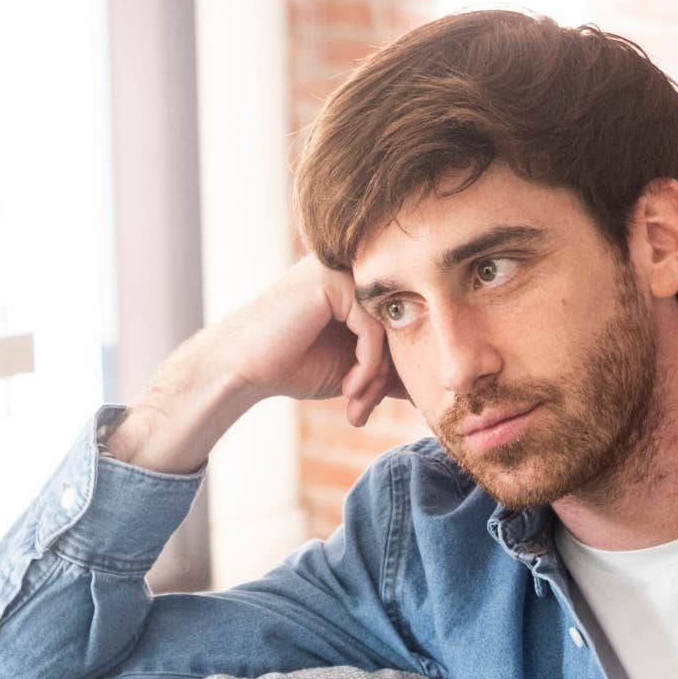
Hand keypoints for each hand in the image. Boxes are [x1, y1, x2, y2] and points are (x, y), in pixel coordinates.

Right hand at [109, 256, 406, 473]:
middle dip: (389, 376)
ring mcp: (341, 268)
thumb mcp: (355, 368)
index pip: (404, 320)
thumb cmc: (293, 365)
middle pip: (402, 322)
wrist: (241, 369)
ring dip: (377, 376)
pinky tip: (348, 390)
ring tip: (356, 404)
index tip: (377, 405)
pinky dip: (367, 367)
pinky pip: (373, 328)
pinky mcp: (331, 279)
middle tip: (366, 411)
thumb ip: (390, 364)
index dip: (398, 368)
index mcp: (361, 282)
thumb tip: (436, 382)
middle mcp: (353, 267)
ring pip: (390, 326)